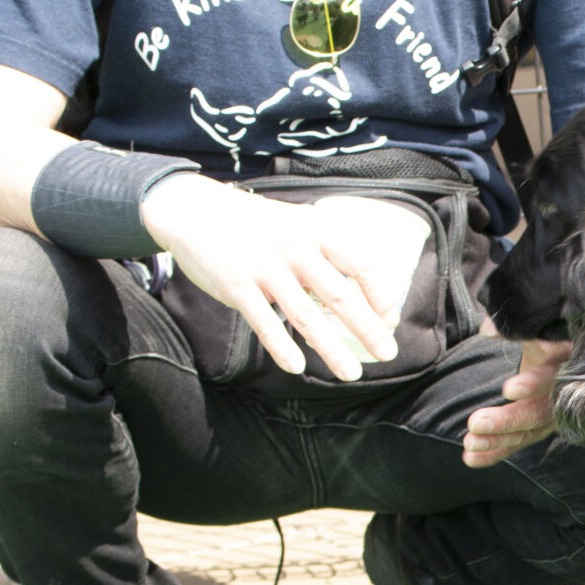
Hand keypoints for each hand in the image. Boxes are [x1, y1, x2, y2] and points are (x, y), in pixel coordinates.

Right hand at [140, 173, 404, 381]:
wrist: (194, 210)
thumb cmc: (259, 226)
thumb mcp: (298, 224)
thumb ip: (327, 256)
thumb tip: (362, 296)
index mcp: (316, 230)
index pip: (361, 264)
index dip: (381, 294)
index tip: (390, 319)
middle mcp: (294, 248)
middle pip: (340, 296)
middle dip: (368, 329)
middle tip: (387, 354)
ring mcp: (264, 268)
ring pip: (306, 316)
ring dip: (332, 349)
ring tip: (351, 374)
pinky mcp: (236, 286)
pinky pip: (264, 324)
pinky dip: (282, 347)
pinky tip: (297, 367)